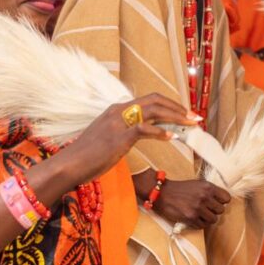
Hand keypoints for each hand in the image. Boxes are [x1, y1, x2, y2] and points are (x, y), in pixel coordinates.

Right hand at [61, 94, 194, 188]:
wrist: (70, 164)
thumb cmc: (87, 156)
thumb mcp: (108, 139)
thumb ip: (124, 133)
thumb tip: (139, 134)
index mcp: (117, 110)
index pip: (148, 100)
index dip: (169, 104)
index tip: (183, 113)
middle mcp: (119, 111)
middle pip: (155, 100)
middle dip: (177, 107)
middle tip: (194, 117)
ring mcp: (119, 122)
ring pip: (154, 111)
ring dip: (175, 117)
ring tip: (190, 124)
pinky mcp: (119, 136)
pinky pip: (145, 129)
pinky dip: (161, 132)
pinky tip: (172, 138)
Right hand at [152, 177, 231, 227]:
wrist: (162, 193)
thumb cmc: (180, 189)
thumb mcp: (197, 184)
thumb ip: (210, 191)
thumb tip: (222, 201)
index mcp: (208, 187)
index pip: (227, 198)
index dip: (222, 201)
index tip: (216, 202)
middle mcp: (204, 197)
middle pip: (221, 210)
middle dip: (214, 211)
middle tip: (206, 209)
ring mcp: (198, 208)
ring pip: (213, 219)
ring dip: (207, 219)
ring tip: (200, 215)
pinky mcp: (191, 218)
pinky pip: (203, 225)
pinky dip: (199, 224)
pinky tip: (194, 218)